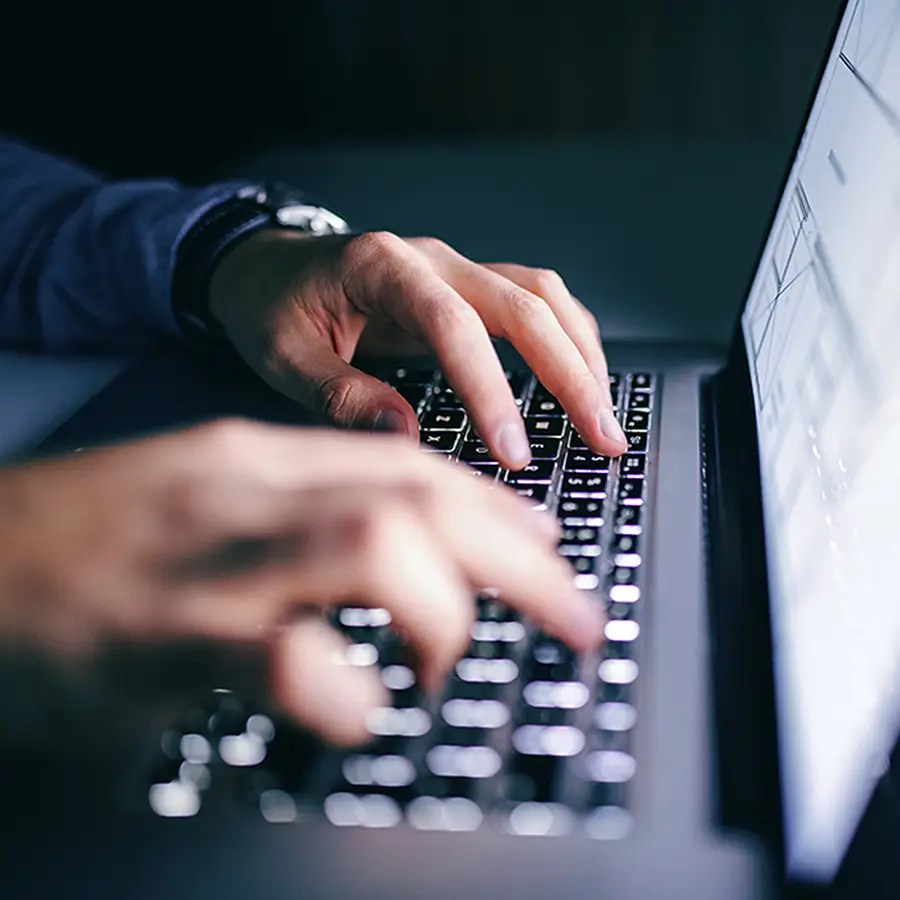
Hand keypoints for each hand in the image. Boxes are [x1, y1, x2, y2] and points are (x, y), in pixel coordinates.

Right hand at [0, 420, 603, 749]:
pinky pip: (287, 657)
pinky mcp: (165, 639)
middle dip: (518, 559)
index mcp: (257, 460)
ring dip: (444, 613)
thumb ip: (298, 508)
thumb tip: (404, 542)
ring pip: (375, 548)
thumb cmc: (88, 540)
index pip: (410, 466)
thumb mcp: (203, 498)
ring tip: (445, 665)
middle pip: (420, 501)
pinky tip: (359, 710)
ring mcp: (210, 561)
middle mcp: (247, 494)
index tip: (545, 545)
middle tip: (574, 615)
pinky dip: (344, 691)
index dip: (496, 509)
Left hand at [208, 230, 626, 468]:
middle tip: (602, 438)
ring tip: (604, 417)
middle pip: (524, 304)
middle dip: (571, 374)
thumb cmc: (270, 306)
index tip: (513, 451)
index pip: (455, 326)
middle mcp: (432, 260)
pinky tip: (580, 379)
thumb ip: (341, 394)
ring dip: (581, 355)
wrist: (267, 265)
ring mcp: (454, 269)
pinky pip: (532, 304)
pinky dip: (565, 340)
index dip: (491, 389)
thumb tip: (406, 438)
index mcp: (382, 268)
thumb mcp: (282, 355)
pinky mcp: (465, 288)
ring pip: (542, 297)